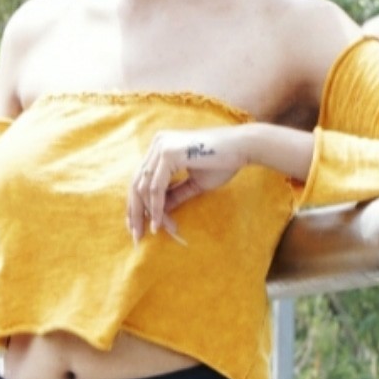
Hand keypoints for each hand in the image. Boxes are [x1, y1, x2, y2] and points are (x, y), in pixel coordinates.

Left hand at [128, 127, 244, 243]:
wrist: (243, 148)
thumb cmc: (223, 162)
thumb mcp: (193, 183)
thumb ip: (174, 194)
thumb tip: (158, 213)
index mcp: (161, 146)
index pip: (141, 179)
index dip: (137, 204)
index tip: (138, 225)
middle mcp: (157, 143)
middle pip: (136, 183)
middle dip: (135, 212)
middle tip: (136, 236)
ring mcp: (161, 146)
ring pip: (144, 188)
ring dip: (150, 213)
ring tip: (156, 231)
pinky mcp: (168, 153)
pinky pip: (155, 187)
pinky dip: (156, 207)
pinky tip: (159, 223)